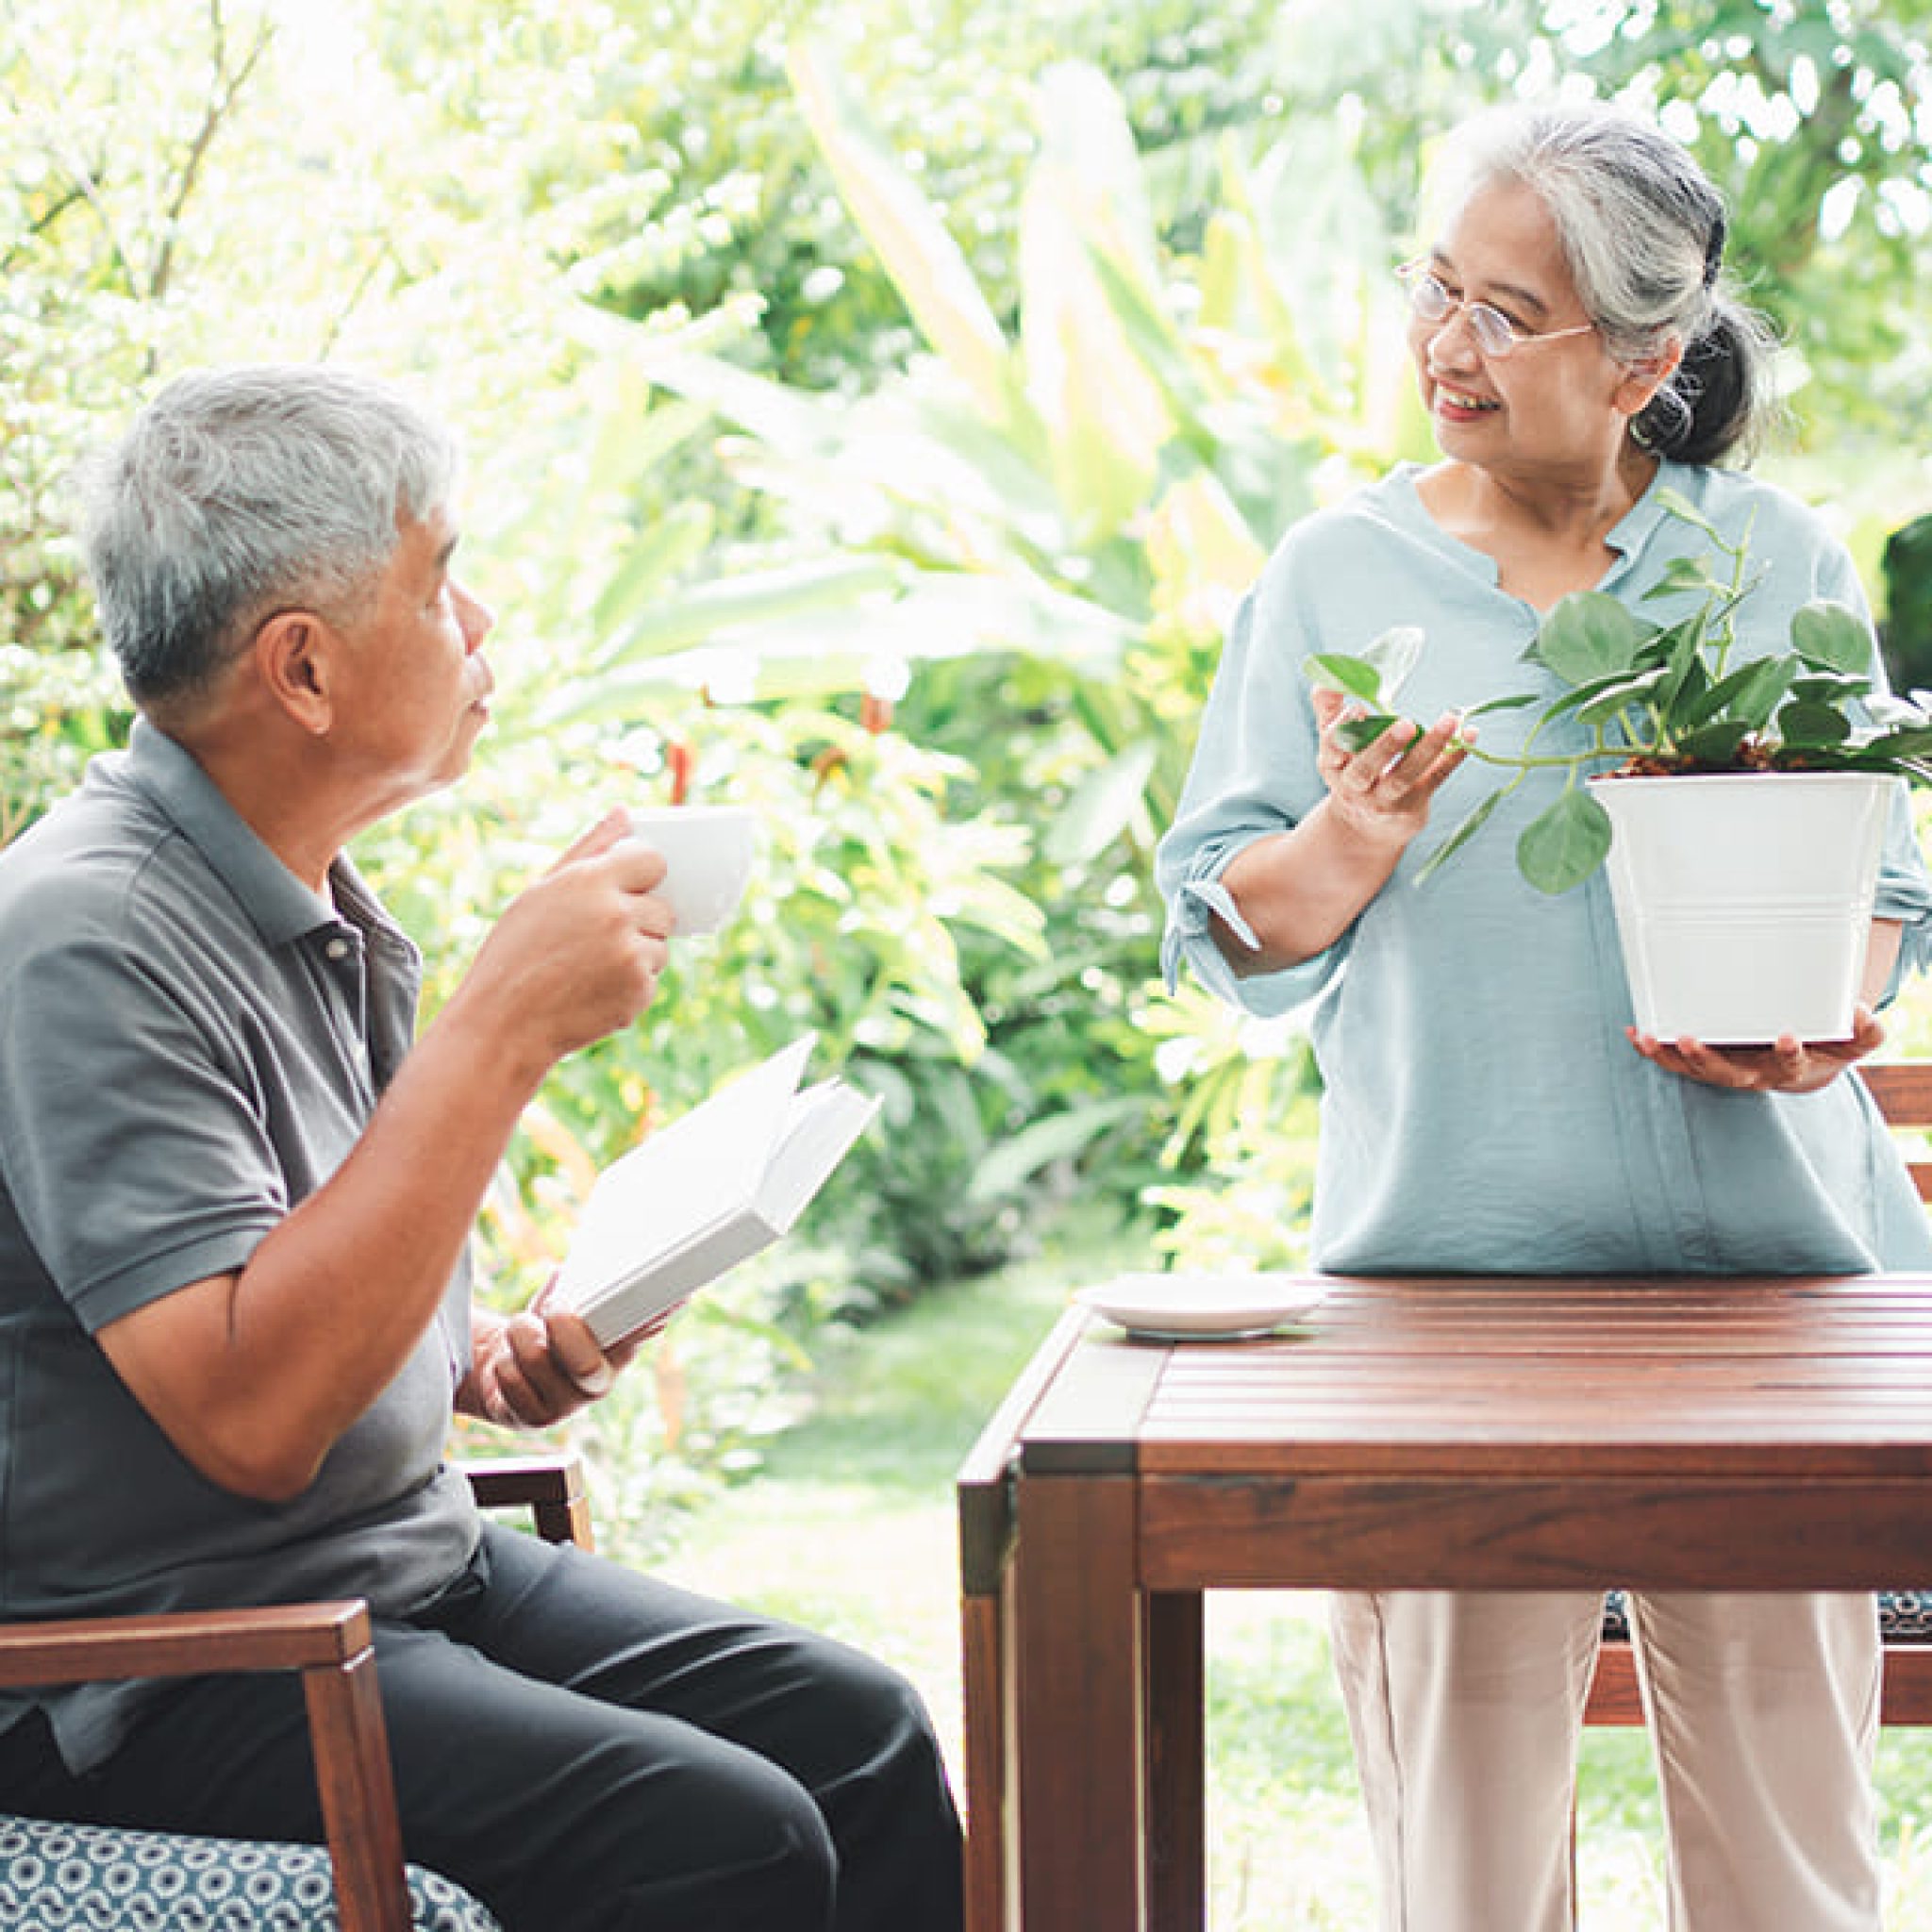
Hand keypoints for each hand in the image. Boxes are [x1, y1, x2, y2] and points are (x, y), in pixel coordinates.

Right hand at [458, 810, 675, 1070]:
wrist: (504, 1023)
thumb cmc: (515, 953)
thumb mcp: (541, 892)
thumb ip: (588, 850)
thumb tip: (625, 814)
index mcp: (590, 881)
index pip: (652, 860)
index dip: (642, 875)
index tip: (630, 887)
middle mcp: (617, 914)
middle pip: (662, 907)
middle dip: (639, 920)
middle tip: (596, 939)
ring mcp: (631, 955)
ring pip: (660, 945)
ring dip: (637, 955)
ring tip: (589, 967)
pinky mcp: (639, 992)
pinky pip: (652, 979)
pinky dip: (631, 986)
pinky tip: (593, 991)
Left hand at [465, 1281, 657, 1429]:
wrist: (504, 1366)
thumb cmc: (543, 1331)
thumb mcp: (562, 1304)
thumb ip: (575, 1288)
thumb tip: (568, 1270)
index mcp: (619, 1349)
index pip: (641, 1332)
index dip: (653, 1318)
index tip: (664, 1298)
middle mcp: (600, 1382)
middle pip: (586, 1364)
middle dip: (561, 1326)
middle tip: (551, 1307)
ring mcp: (568, 1405)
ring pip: (537, 1360)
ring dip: (520, 1334)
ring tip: (521, 1329)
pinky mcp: (536, 1419)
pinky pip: (511, 1381)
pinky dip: (502, 1362)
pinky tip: (509, 1362)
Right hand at [1312, 688, 1469, 851]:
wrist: (1365, 828)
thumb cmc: (1351, 770)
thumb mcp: (1333, 744)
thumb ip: (1328, 710)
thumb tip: (1328, 677)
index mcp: (1331, 765)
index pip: (1332, 748)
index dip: (1342, 730)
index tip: (1359, 708)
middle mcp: (1354, 787)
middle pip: (1366, 769)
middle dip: (1385, 746)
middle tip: (1405, 723)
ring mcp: (1383, 800)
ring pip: (1404, 776)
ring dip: (1428, 747)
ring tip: (1449, 720)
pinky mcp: (1412, 805)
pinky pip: (1434, 779)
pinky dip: (1453, 756)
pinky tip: (1470, 734)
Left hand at [1628, 1005, 1885, 1094]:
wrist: (1801, 1064)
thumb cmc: (1825, 1044)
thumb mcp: (1853, 1040)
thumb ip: (1865, 1030)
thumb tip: (1861, 1010)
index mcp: (1789, 1068)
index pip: (1790, 1063)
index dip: (1789, 1052)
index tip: (1787, 1036)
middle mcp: (1753, 1075)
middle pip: (1728, 1074)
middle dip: (1708, 1059)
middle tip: (1692, 1040)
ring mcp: (1725, 1071)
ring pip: (1694, 1071)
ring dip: (1670, 1056)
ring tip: (1651, 1037)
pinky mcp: (1705, 1063)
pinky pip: (1675, 1061)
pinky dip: (1655, 1050)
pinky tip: (1637, 1033)